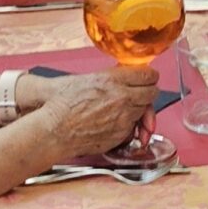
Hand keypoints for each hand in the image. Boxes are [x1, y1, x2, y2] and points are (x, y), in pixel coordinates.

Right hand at [37, 68, 157, 163]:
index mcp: (112, 80)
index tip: (146, 77)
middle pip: (152, 92)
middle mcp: (121, 98)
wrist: (56, 130)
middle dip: (147, 91)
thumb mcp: (86, 78)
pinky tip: (115, 121)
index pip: (147, 74)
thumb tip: (126, 74)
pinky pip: (134, 127)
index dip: (148, 76)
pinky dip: (129, 124)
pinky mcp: (121, 135)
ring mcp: (123, 118)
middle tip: (139, 91)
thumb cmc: (63, 105)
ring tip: (122, 107)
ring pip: (144, 111)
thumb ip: (112, 76)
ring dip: (138, 108)